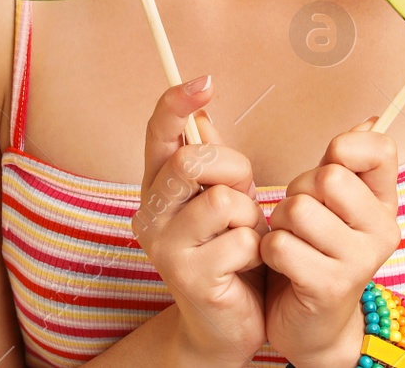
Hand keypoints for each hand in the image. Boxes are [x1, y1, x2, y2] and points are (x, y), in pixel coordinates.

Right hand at [132, 77, 267, 365]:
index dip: (177, 103)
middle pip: (192, 161)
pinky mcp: (188, 277)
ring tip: (244, 235)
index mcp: (158, 186)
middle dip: (234, 170)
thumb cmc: (231, 250)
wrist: (228, 322)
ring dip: (249, 216)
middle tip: (244, 194)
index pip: (158, 133)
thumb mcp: (226, 196)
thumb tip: (202, 106)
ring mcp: (164, 247)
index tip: (205, 81)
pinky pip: (240, 240)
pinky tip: (246, 265)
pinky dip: (255, 249)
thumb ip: (213, 158)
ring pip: (222, 201)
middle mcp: (149, 213)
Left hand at [262, 119, 400, 367]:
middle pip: (328, 176)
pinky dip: (268, 252)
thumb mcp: (335, 205)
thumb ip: (348, 163)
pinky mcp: (331, 286)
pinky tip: (281, 265)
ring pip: (298, 210)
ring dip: (279, 224)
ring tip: (289, 241)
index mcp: (386, 203)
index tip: (329, 170)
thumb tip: (373, 119)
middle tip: (299, 218)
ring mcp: (360, 260)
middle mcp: (383, 229)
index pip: (380, 148)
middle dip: (298, 192)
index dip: (344, 148)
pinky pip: (281, 245)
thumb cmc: (316, 253)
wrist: (314, 326)